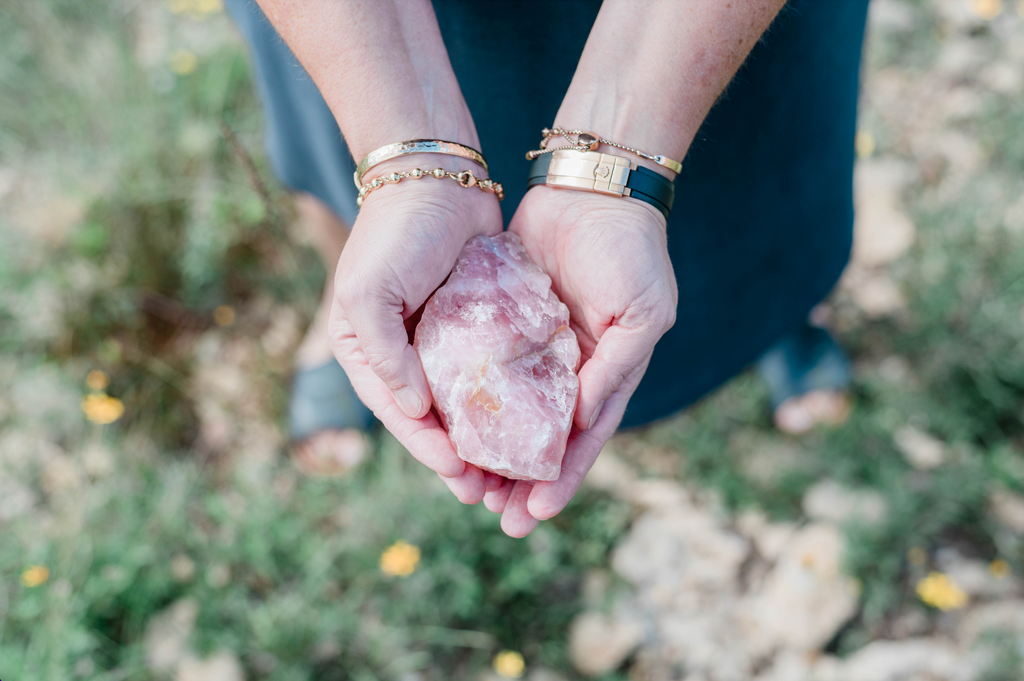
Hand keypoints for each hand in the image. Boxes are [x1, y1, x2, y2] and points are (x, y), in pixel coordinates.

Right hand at [327, 163, 503, 502]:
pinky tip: (529, 423)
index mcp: (367, 353)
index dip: (428, 448)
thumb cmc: (395, 234)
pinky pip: (492, 371)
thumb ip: (385, 355)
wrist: (437, 175)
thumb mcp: (369, 293)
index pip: (399, 413)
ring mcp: (442, 341)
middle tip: (486, 492)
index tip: (459, 473)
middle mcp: (403, 353)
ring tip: (510, 473)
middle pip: (433, 419)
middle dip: (459, 457)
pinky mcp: (477, 325)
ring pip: (466, 404)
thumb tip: (414, 411)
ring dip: (485, 439)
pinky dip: (506, 400)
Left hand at [486, 186, 677, 536]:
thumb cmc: (631, 251)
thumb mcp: (642, 313)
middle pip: (540, 435)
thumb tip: (581, 421)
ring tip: (465, 483)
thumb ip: (615, 367)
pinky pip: (484, 363)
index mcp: (606, 373)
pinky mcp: (505, 317)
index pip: (582, 438)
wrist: (594, 187)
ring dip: (490, 447)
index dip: (562, 477)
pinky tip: (448, 421)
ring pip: (507, 408)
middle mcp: (569, 367)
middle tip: (495, 514)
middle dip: (519, 477)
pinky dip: (471, 394)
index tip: (537, 512)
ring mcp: (535, 344)